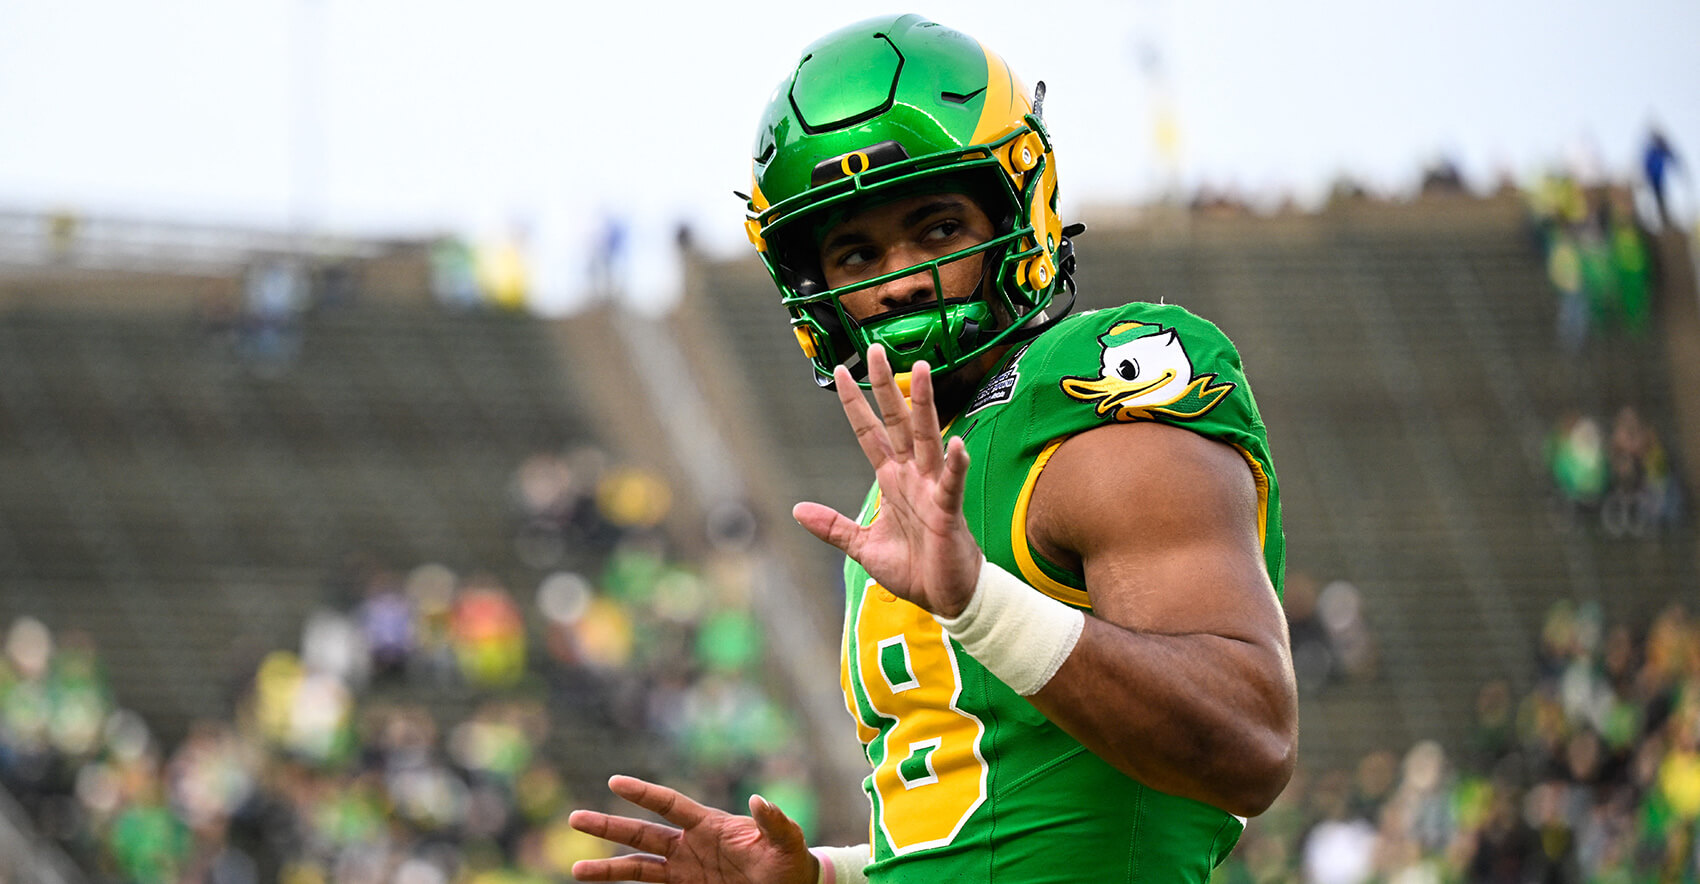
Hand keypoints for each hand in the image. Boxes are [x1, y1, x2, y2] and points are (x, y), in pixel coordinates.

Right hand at [568, 775, 817, 883]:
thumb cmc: (790, 863)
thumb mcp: (787, 843)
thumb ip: (774, 822)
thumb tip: (760, 800)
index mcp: (709, 825)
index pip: (670, 805)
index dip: (643, 793)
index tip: (614, 781)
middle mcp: (689, 844)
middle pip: (641, 833)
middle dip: (608, 826)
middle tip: (574, 818)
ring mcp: (684, 869)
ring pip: (637, 865)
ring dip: (607, 867)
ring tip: (576, 869)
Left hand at [793, 346, 982, 617]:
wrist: (946, 597)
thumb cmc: (913, 569)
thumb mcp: (862, 546)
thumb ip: (833, 526)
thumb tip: (797, 509)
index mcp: (891, 481)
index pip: (869, 433)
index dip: (855, 404)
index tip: (842, 373)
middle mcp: (912, 476)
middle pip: (897, 422)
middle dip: (887, 387)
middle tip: (877, 350)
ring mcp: (932, 490)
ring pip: (926, 438)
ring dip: (924, 405)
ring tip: (921, 371)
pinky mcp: (948, 512)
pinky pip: (951, 483)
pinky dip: (954, 464)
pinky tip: (955, 443)